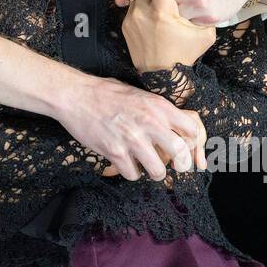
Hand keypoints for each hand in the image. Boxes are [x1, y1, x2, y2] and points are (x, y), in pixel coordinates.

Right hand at [56, 75, 207, 181]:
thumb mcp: (138, 94)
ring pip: (158, 171)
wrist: (75, 95)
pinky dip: (131, 172)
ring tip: (146, 166)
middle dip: (180, 165)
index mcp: (158, 106)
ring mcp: (132, 139)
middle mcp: (149, 122)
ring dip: (153, 172)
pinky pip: (133, 174)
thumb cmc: (105, 92)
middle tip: (174, 167)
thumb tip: (173, 127)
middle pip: (180, 153)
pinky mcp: (115, 152)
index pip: (191, 129)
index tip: (185, 148)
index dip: (191, 142)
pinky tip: (126, 163)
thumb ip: (156, 110)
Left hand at [121, 0, 217, 72]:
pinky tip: (154, 12)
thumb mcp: (204, 34)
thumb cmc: (186, 54)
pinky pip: (134, 7)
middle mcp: (143, 13)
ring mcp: (132, 19)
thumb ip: (202, 13)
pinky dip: (144, 5)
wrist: (163, 77)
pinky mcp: (126, 26)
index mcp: (162, 12)